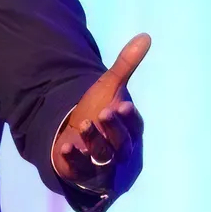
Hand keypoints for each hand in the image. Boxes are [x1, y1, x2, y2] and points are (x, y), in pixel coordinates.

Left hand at [52, 33, 149, 196]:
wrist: (76, 139)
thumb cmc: (98, 112)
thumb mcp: (110, 88)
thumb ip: (125, 65)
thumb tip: (145, 36)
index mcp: (132, 133)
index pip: (135, 128)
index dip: (129, 119)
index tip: (122, 105)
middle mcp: (121, 154)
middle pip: (122, 145)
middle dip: (114, 130)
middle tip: (104, 113)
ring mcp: (102, 168)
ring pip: (103, 159)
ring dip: (94, 142)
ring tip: (84, 123)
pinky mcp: (82, 175)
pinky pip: (80, 171)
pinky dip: (74, 161)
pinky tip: (65, 147)